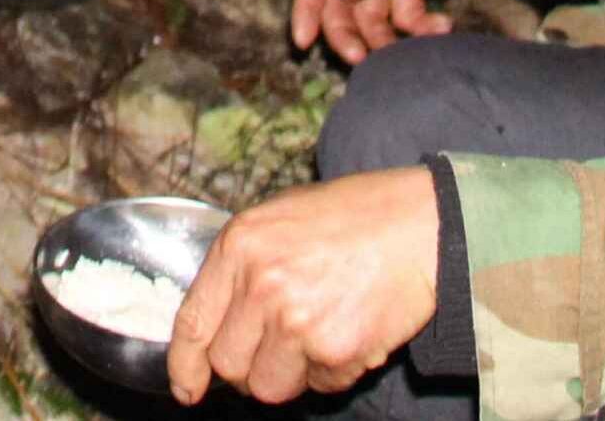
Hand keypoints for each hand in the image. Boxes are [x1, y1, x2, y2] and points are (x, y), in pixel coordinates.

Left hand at [167, 168, 441, 404]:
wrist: (420, 226)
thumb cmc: (354, 218)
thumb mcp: (280, 218)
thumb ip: (243, 266)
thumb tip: (218, 322)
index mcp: (240, 246)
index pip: (193, 322)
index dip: (184, 364)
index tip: (186, 386)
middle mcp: (262, 285)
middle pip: (228, 364)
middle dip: (249, 366)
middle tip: (279, 346)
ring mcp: (297, 321)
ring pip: (268, 386)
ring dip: (289, 374)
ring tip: (318, 335)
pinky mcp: (335, 350)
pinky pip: (318, 386)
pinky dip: (332, 371)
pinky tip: (349, 331)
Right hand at [290, 0, 492, 64]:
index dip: (305, 7)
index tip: (303, 40)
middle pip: (340, 5)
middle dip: (346, 34)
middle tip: (358, 60)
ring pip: (372, 17)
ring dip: (382, 38)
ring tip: (404, 54)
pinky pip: (408, 16)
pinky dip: (421, 27)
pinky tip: (442, 27)